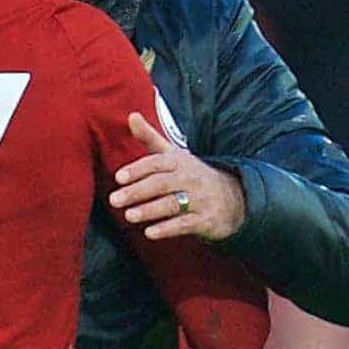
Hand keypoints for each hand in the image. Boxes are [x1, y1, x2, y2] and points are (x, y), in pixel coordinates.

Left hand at [109, 113, 246, 241]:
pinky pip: (185, 224)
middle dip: (137, 191)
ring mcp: (200, 199)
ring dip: (149, 210)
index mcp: (180, 161)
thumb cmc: (192, 175)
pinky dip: (167, 229)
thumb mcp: (174, 155)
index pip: (157, 163)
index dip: (137, 169)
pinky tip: (150, 233)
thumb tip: (131, 115)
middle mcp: (191, 178)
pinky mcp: (207, 220)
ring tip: (128, 216)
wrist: (235, 197)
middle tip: (114, 200)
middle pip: (161, 184)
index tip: (118, 178)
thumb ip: (150, 137)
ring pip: (172, 204)